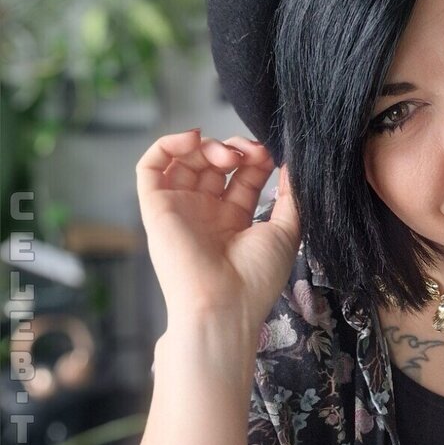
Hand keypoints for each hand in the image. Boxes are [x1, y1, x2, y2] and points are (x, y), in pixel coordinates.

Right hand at [135, 129, 300, 329]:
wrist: (224, 305)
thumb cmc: (256, 277)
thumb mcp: (285, 232)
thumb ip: (290, 198)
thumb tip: (293, 167)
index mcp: (234, 221)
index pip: (242, 176)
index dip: (255, 158)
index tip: (269, 155)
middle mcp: (205, 213)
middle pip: (214, 164)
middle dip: (233, 149)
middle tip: (248, 153)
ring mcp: (180, 209)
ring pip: (184, 161)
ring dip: (207, 146)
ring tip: (228, 154)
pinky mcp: (156, 208)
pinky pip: (149, 168)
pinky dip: (167, 145)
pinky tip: (192, 139)